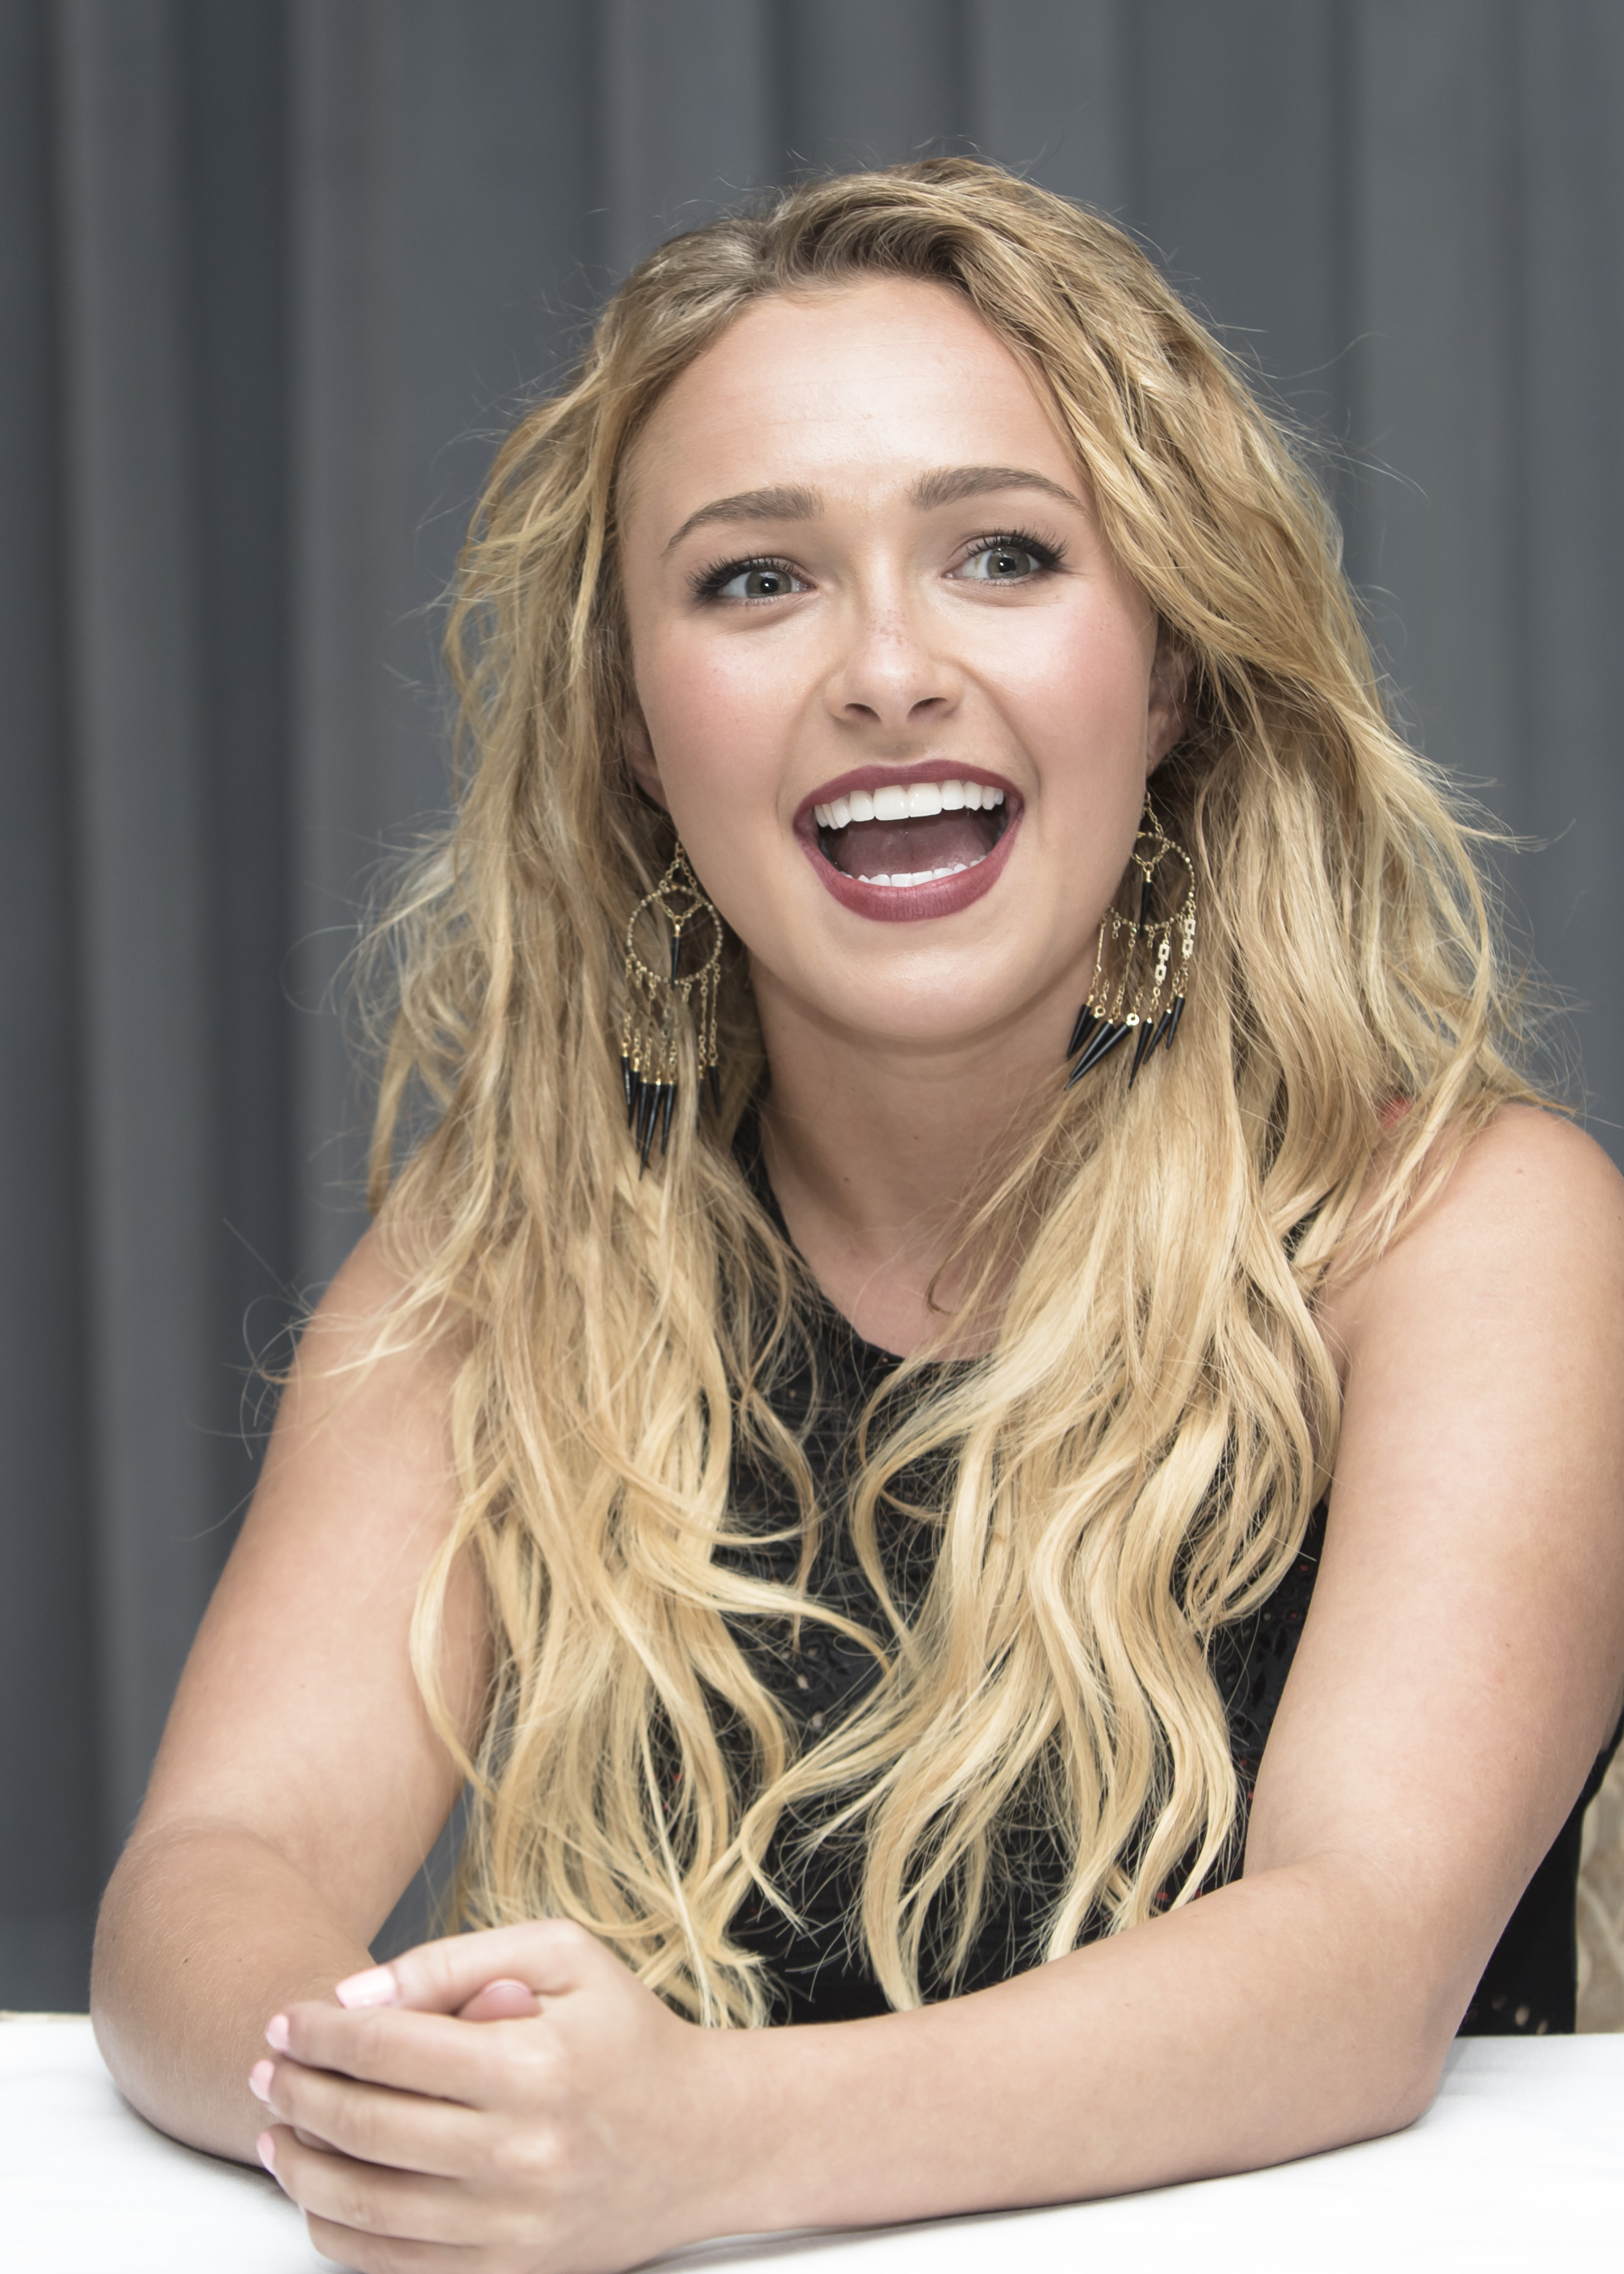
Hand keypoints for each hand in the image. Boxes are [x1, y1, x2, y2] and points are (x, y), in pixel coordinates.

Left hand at [248, 1921, 751, 2272]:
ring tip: (275, 2129)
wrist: (703, 2140)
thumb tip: (355, 1996)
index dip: (320, 2033)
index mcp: (536, 2065)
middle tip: (266, 2069)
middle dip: (297, 2093)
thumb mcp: (561, 1956)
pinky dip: (339, 2231)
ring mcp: (515, 2227)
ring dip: (301, 2166)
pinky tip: (319, 2191)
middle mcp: (524, 2153)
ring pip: (367, 2207)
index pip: (390, 2050)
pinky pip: (395, 2267)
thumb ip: (456, 1963)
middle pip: (367, 2128)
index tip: (286, 2020)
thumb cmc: (624, 2035)